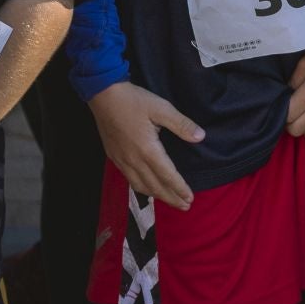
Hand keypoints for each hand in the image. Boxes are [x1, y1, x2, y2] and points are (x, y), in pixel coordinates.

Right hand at [88, 82, 203, 209]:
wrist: (104, 97)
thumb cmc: (135, 101)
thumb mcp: (162, 108)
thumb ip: (181, 124)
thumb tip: (200, 137)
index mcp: (147, 150)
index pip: (167, 175)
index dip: (179, 188)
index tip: (190, 198)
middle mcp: (133, 160)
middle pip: (154, 185)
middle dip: (170, 197)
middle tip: (185, 206)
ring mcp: (121, 160)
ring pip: (140, 185)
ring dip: (156, 196)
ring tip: (170, 201)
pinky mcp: (114, 157)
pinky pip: (130, 179)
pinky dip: (142, 188)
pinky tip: (147, 188)